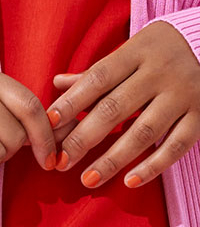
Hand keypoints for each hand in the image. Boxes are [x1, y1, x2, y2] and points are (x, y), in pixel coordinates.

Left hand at [45, 21, 199, 189]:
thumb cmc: (156, 51)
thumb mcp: (127, 51)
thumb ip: (95, 73)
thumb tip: (57, 83)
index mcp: (135, 53)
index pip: (98, 78)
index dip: (73, 100)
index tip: (50, 122)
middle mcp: (157, 74)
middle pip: (116, 108)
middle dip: (85, 137)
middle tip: (62, 160)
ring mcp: (180, 96)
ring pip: (143, 132)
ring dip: (114, 158)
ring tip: (89, 177)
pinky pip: (175, 146)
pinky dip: (153, 166)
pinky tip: (130, 181)